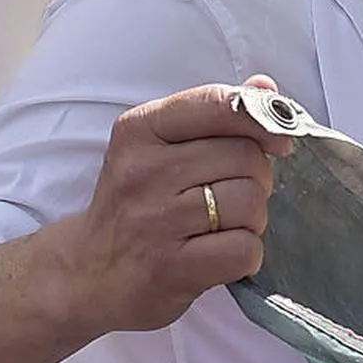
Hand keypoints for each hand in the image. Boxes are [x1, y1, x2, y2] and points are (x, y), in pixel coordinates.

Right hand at [60, 73, 290, 337]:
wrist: (85, 275)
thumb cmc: (134, 203)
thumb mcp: (159, 147)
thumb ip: (214, 114)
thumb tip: (266, 88)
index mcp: (140, 129)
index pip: (218, 103)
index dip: (262, 119)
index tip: (278, 141)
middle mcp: (144, 171)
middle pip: (245, 157)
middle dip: (257, 178)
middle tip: (233, 195)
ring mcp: (156, 221)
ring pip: (249, 202)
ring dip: (253, 218)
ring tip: (225, 225)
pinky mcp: (170, 269)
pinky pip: (243, 249)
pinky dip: (247, 254)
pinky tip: (223, 254)